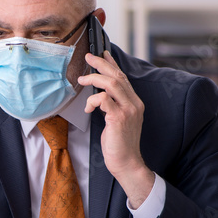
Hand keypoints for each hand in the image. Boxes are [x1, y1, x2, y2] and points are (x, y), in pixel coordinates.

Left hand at [78, 50, 154, 207]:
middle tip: (88, 57)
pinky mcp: (119, 118)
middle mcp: (134, 103)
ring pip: (111, 84)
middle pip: (117, 76)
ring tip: (82, 80)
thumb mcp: (117, 120)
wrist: (127, 163)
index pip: (124, 77)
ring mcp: (128, 110)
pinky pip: (103, 99)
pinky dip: (93, 100)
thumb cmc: (119, 144)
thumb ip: (113, 106)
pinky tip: (88, 108)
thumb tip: (100, 95)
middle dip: (101, 64)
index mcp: (135, 103)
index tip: (103, 53)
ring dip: (94, 79)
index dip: (112, 64)